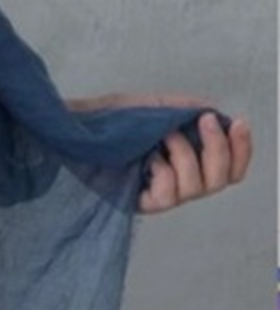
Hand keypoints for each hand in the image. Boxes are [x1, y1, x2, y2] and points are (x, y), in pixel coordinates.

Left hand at [67, 93, 252, 214]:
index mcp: (183, 159)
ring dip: (186, 156)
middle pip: (220, 181)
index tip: (238, 122)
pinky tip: (149, 157)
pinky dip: (165, 173)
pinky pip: (166, 197)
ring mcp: (156, 193)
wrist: (69, 126)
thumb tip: (211, 109)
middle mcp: (174, 180)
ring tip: (165, 135)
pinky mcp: (136, 202)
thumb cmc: (104, 118)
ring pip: (195, 189)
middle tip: (206, 121)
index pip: (227, 168)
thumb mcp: (147, 107)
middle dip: (220, 150)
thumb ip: (179, 110)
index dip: (241, 150)